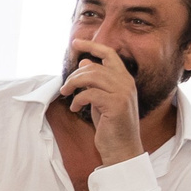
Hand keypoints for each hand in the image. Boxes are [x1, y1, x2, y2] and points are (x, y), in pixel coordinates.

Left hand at [56, 40, 143, 164]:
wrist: (121, 148)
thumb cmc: (110, 125)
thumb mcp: (100, 99)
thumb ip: (95, 81)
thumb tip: (84, 61)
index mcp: (124, 78)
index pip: (109, 54)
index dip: (91, 46)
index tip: (75, 42)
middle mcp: (126, 82)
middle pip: (94, 66)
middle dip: (74, 75)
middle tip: (64, 89)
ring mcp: (123, 92)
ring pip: (91, 76)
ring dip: (73, 85)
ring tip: (66, 95)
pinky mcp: (116, 104)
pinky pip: (89, 93)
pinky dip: (77, 100)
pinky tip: (74, 109)